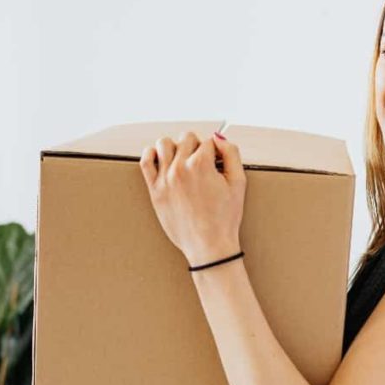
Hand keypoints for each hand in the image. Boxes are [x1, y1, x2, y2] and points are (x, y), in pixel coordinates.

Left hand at [138, 130, 246, 266]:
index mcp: (201, 164)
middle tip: (203, 163)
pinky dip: (151, 154)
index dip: (215, 152)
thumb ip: (231, 154)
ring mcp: (164, 179)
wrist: (209, 246)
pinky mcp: (155, 190)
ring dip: (175, 146)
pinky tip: (161, 159)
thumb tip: (219, 139)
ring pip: (164, 144)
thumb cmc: (224, 219)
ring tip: (183, 159)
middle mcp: (180, 168)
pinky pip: (145, 161)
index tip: (217, 164)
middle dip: (197, 147)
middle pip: (187, 139)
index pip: (207, 142)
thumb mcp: (238, 183)